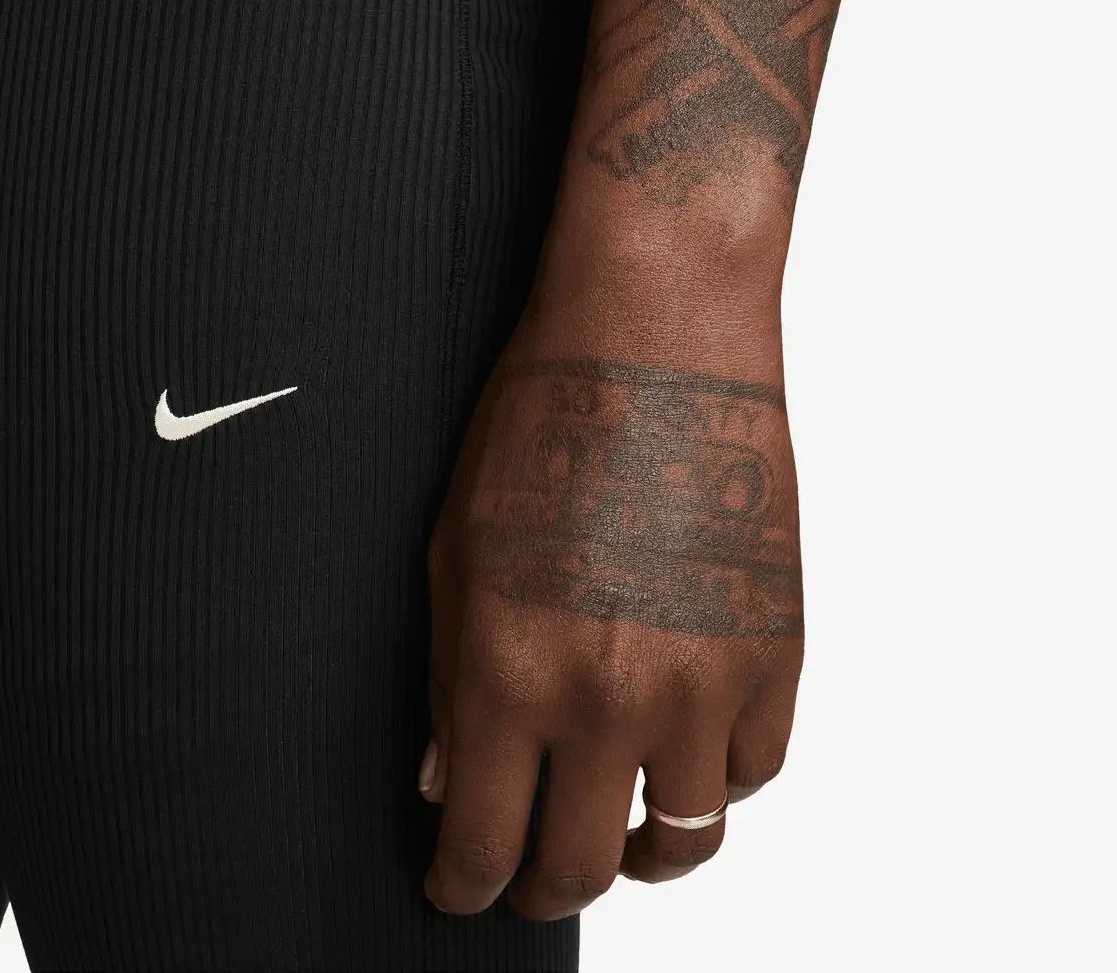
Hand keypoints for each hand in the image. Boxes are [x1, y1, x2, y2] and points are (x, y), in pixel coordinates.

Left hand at [421, 333, 803, 916]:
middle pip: (578, 868)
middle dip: (538, 891)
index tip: (456, 890)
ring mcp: (704, 682)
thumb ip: (449, 676)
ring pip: (684, 842)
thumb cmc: (540, 421)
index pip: (482, 847)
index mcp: (510, 673)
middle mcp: (609, 699)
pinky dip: (713, 782)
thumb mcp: (454, 545)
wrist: (653, 334)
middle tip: (524, 880)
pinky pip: (753, 770)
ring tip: (615, 838)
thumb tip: (449, 776)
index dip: (463, 890)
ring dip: (638, 853)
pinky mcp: (776, 648)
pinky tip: (682, 759)